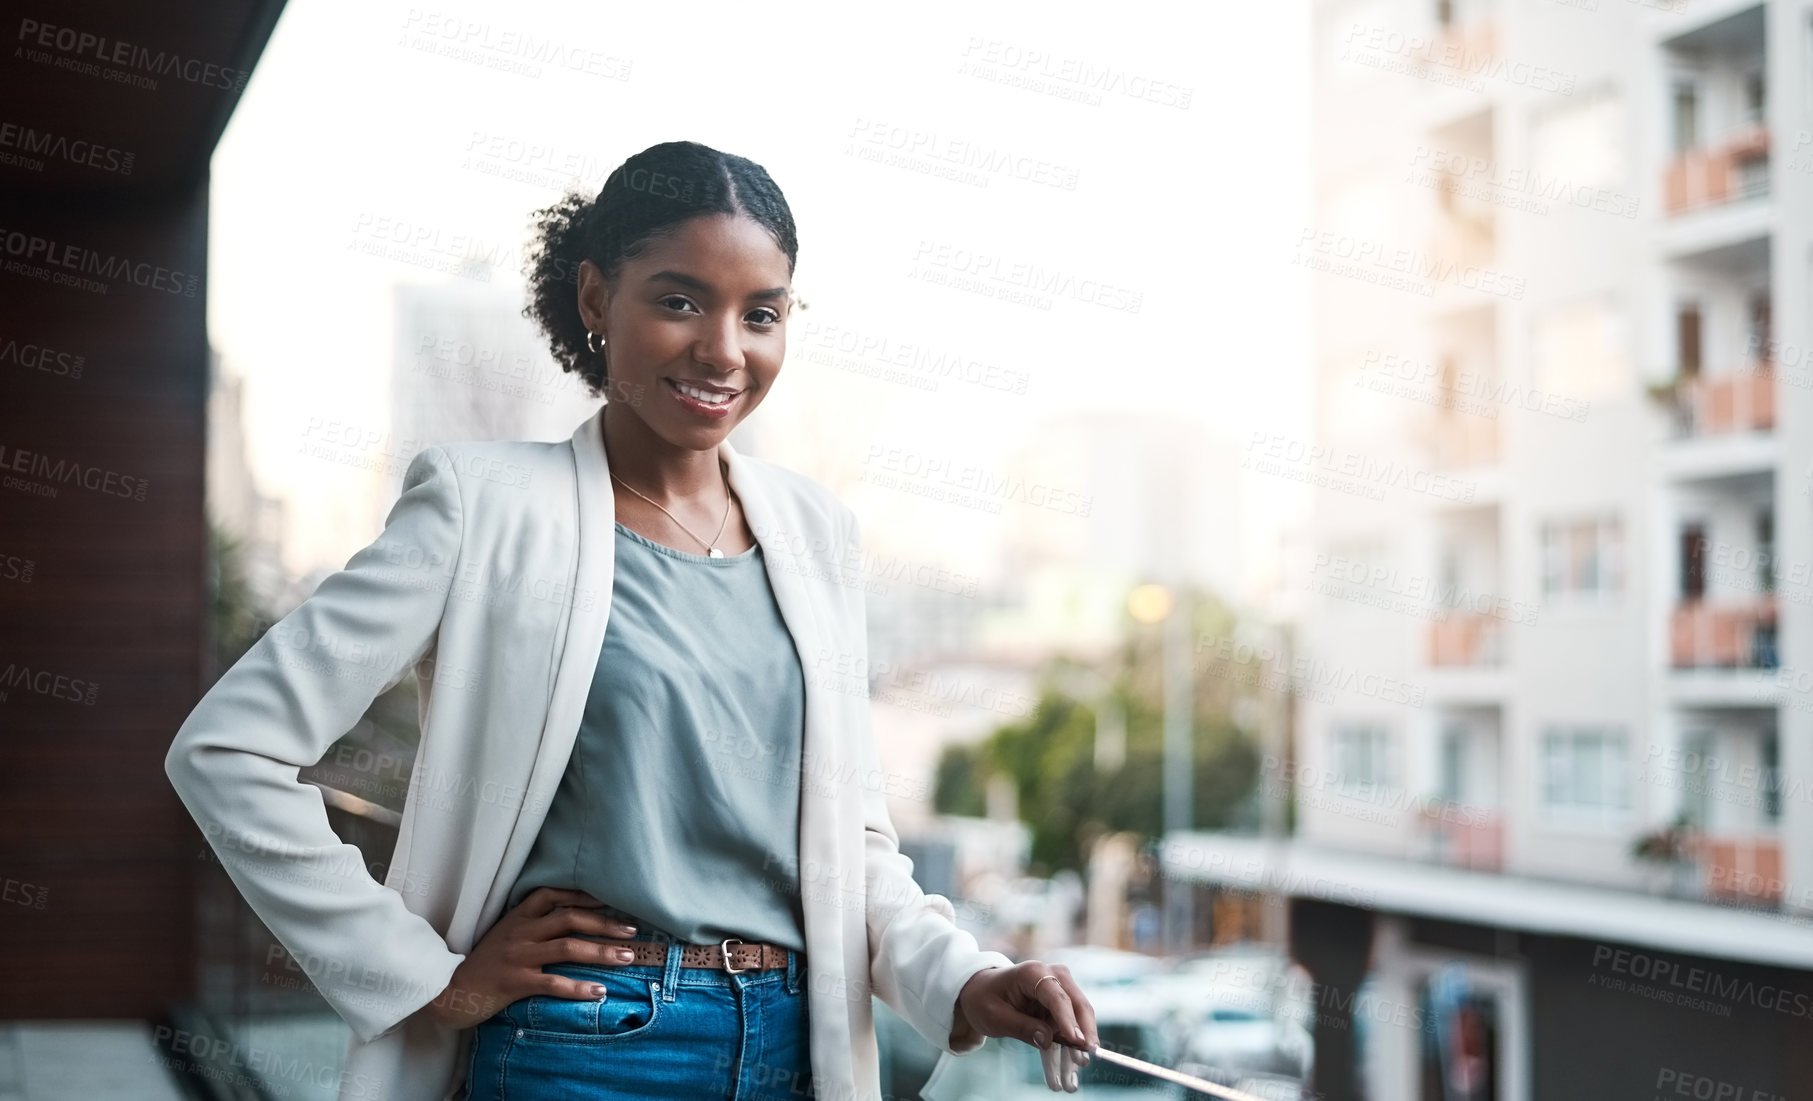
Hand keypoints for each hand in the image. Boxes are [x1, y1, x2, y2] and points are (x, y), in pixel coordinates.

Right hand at [419, 887, 641, 1029]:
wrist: (448, 992)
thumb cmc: (483, 964)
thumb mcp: (505, 935)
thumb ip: (531, 925)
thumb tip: (570, 921)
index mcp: (518, 917)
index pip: (554, 894)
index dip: (585, 894)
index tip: (613, 897)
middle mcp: (520, 932)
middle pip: (569, 918)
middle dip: (604, 923)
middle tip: (632, 930)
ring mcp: (517, 956)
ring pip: (567, 948)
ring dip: (601, 952)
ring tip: (626, 957)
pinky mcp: (514, 982)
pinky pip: (553, 983)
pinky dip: (579, 987)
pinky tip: (599, 991)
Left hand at [953, 963, 1097, 1092]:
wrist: (982, 991)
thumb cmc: (985, 999)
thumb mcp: (995, 1016)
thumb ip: (1021, 1027)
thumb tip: (1047, 1041)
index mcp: (1033, 973)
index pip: (1057, 997)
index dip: (1068, 1020)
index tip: (1078, 1042)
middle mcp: (1052, 976)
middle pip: (1077, 1005)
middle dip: (1083, 1033)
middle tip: (1085, 1059)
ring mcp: (1059, 989)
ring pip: (1078, 1019)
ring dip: (1076, 1047)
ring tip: (1072, 1078)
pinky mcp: (1060, 1005)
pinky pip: (1069, 1028)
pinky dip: (1068, 1048)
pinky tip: (1065, 1072)